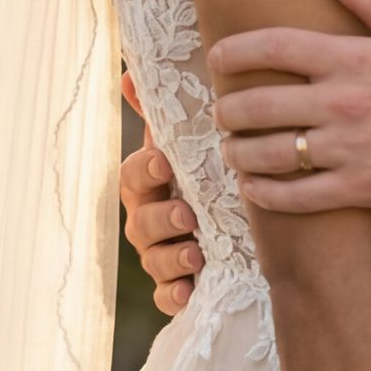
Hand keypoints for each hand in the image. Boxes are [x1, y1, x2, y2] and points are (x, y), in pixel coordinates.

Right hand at [120, 73, 201, 314]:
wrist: (240, 221)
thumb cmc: (207, 170)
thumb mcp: (191, 140)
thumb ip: (164, 110)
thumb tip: (130, 73)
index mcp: (149, 182)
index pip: (133, 175)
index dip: (144, 169)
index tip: (163, 161)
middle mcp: (148, 218)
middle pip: (139, 222)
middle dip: (160, 218)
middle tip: (186, 213)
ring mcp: (160, 254)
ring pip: (152, 261)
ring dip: (171, 258)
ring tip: (196, 254)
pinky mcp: (177, 286)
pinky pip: (166, 297)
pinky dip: (175, 295)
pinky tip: (190, 292)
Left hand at [208, 0, 370, 215]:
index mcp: (352, 58)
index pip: (276, 47)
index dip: (235, 52)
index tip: (216, 58)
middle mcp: (343, 102)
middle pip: (261, 105)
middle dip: (228, 111)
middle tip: (221, 113)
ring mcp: (350, 148)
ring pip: (272, 154)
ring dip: (240, 153)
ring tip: (232, 150)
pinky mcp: (360, 187)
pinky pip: (299, 196)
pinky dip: (267, 194)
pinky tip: (254, 188)